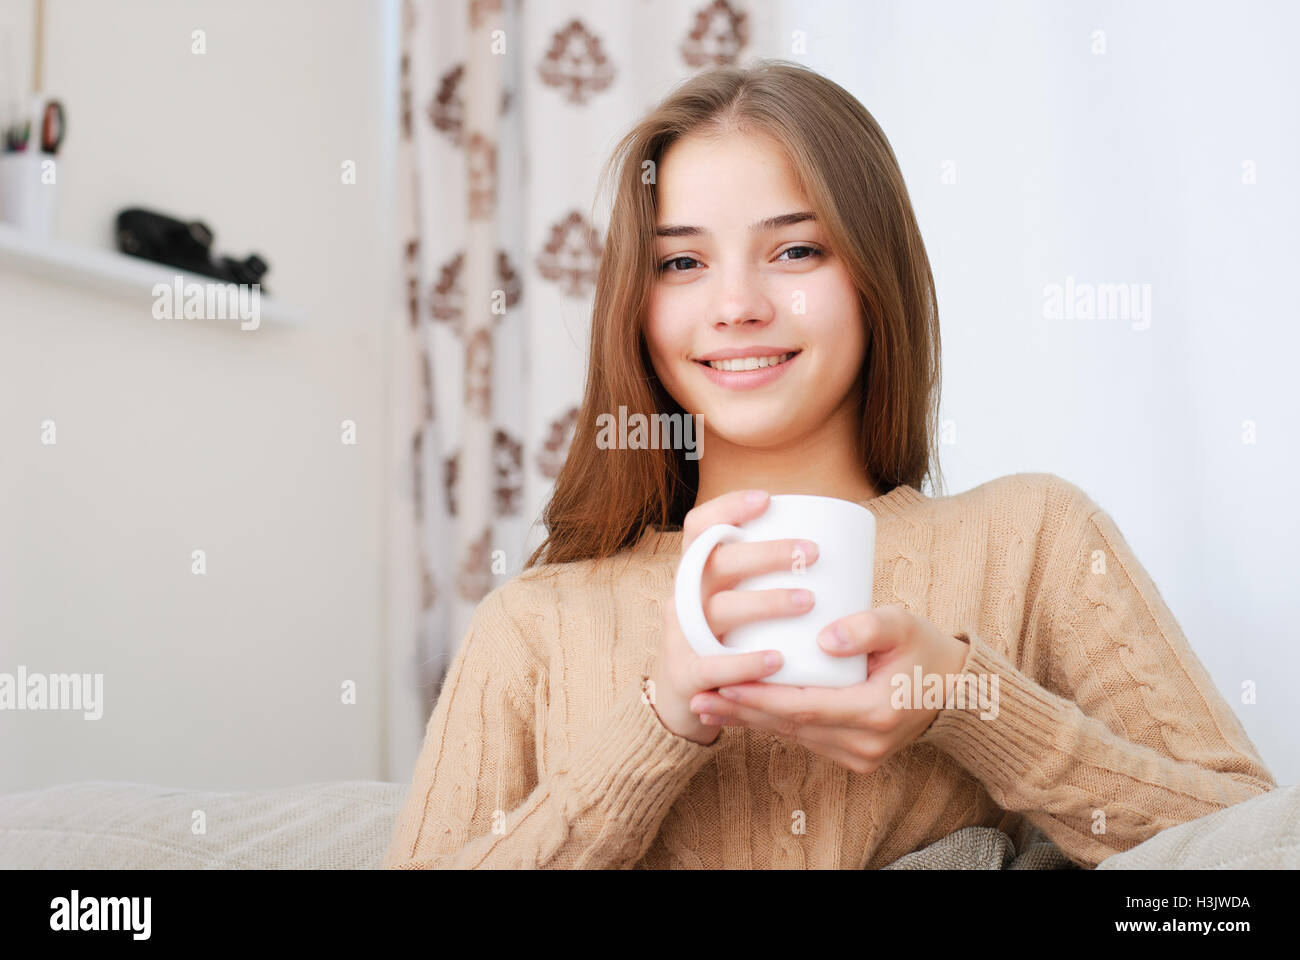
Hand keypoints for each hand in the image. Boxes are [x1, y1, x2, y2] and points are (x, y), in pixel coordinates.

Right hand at [649, 489, 818, 745]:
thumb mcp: (733, 603)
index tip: (767, 500)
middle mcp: (683, 597)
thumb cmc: (726, 641)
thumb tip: (831, 550)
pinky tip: (778, 659)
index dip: (726, 508)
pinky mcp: (686, 674)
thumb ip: (763, 580)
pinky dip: (746, 662)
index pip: (698, 528)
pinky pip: (713, 666)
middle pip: (717, 563)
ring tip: (808, 600)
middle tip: (811, 552)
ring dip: (765, 602)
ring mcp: (681, 635)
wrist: (682, 699)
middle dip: (765, 554)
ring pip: (719, 610)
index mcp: (696, 574)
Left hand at [687, 603, 971, 771]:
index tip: (725, 685)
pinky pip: (808, 739)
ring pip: (795, 736)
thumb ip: (866, 625)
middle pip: (791, 727)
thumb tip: (825, 638)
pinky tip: (744, 712)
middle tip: (700, 698)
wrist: (957, 689)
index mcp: (875, 712)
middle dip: (742, 713)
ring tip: (709, 704)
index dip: (762, 698)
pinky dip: (775, 724)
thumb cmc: (924, 649)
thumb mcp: (903, 624)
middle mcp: (866, 743)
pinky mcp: (857, 756)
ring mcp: (862, 755)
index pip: (805, 707)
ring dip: (752, 721)